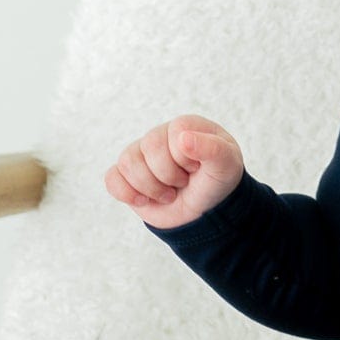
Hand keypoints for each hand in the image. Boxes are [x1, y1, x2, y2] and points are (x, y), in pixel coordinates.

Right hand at [104, 115, 246, 233]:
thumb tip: (183, 138)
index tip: (198, 169)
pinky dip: (127, 193)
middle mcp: (159, 136)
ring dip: (151, 188)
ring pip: (128, 163)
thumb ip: (212, 148)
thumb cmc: (217, 182)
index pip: (173, 133)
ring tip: (169, 194)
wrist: (206, 213)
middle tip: (183, 183)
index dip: (185, 158)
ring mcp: (140, 156)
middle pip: (149, 148)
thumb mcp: (227, 165)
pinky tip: (145, 200)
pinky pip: (112, 179)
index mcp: (184, 126)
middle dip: (169, 176)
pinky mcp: (127, 176)